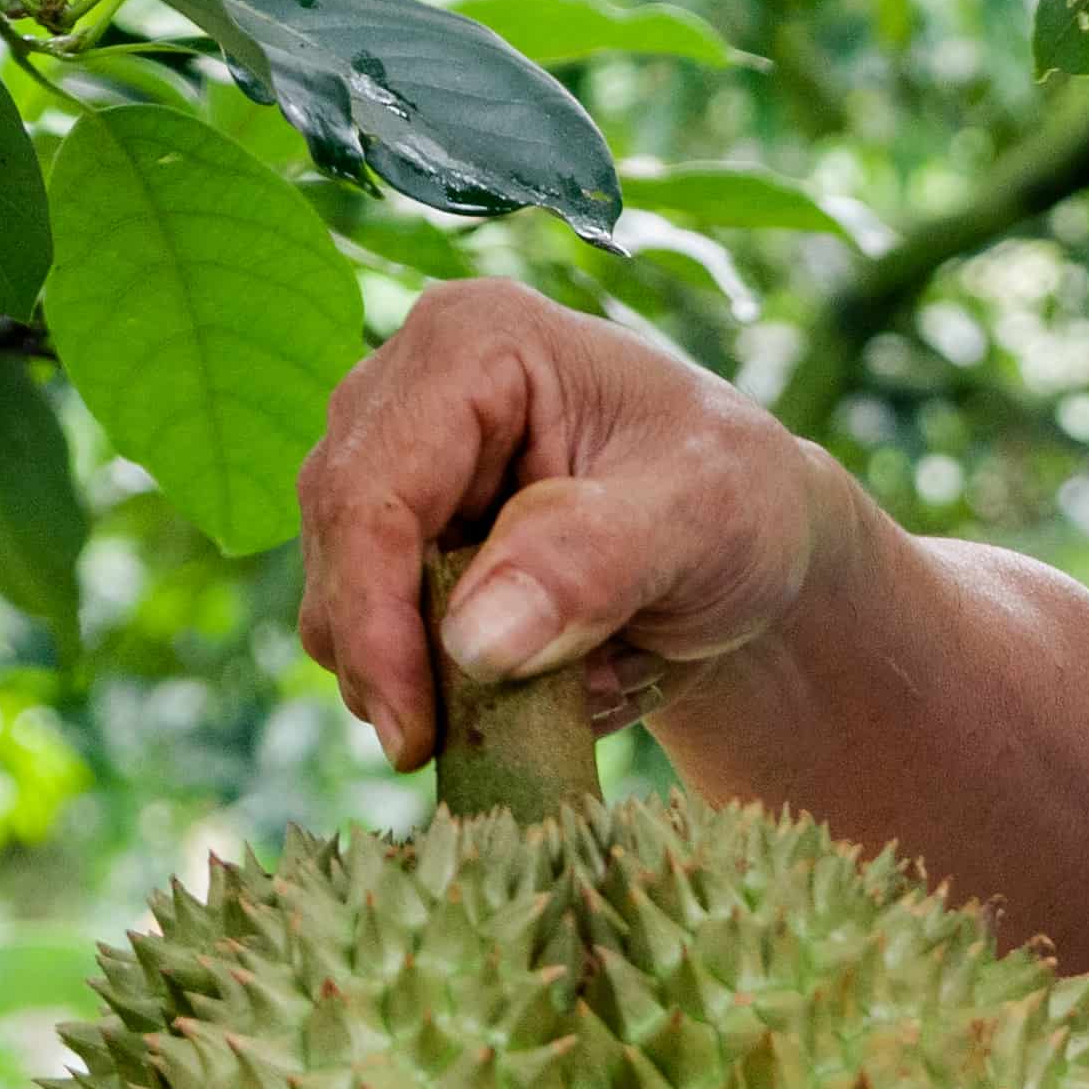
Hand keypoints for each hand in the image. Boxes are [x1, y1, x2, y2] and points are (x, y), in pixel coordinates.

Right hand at [293, 280, 836, 772]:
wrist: (750, 545)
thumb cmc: (738, 504)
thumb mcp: (702, 521)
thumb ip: (593, 564)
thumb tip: (474, 640)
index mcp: (475, 340)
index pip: (374, 489)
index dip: (373, 617)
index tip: (410, 730)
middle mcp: (408, 382)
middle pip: (339, 540)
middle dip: (386, 656)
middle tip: (448, 748)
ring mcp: (391, 456)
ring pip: (339, 592)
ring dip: (418, 672)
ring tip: (530, 699)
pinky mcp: (394, 528)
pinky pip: (369, 624)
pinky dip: (433, 676)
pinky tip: (517, 686)